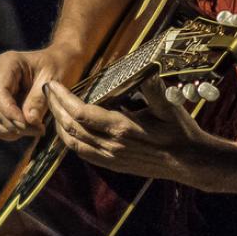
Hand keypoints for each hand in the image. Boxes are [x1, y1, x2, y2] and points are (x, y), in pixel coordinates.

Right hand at [0, 44, 82, 140]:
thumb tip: (29, 120)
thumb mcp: (53, 79)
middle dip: (15, 124)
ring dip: (11, 130)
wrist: (61, 63)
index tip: (26, 124)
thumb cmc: (59, 66)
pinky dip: (9, 131)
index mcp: (8, 63)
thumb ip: (40, 100)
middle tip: (39, 130)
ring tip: (34, 130)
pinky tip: (26, 130)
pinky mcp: (0, 103)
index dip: (9, 112)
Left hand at [43, 74, 215, 183]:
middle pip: (71, 128)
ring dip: (59, 125)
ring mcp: (111, 158)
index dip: (63, 99)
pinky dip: (70, 141)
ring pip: (73, 144)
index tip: (54, 85)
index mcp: (122, 129)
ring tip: (53, 108)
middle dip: (55, 109)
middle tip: (47, 91)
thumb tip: (147, 69)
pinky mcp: (113, 166)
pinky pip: (83, 154)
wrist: (189, 162)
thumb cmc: (180, 131)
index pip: (81, 113)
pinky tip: (68, 129)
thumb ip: (154, 88)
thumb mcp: (169, 105)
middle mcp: (111, 146)